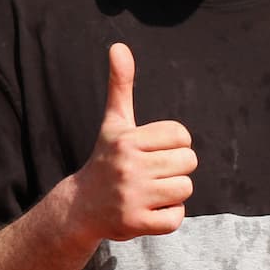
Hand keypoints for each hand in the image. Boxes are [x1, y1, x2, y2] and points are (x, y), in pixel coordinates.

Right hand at [66, 43, 194, 245]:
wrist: (80, 207)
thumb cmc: (106, 159)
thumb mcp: (114, 123)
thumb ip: (120, 85)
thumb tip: (119, 46)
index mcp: (127, 139)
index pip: (182, 136)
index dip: (172, 144)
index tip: (150, 152)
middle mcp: (129, 166)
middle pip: (188, 162)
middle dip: (174, 169)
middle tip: (150, 174)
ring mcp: (132, 197)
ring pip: (185, 189)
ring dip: (172, 193)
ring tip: (148, 192)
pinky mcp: (137, 223)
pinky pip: (176, 218)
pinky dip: (167, 217)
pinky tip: (147, 211)